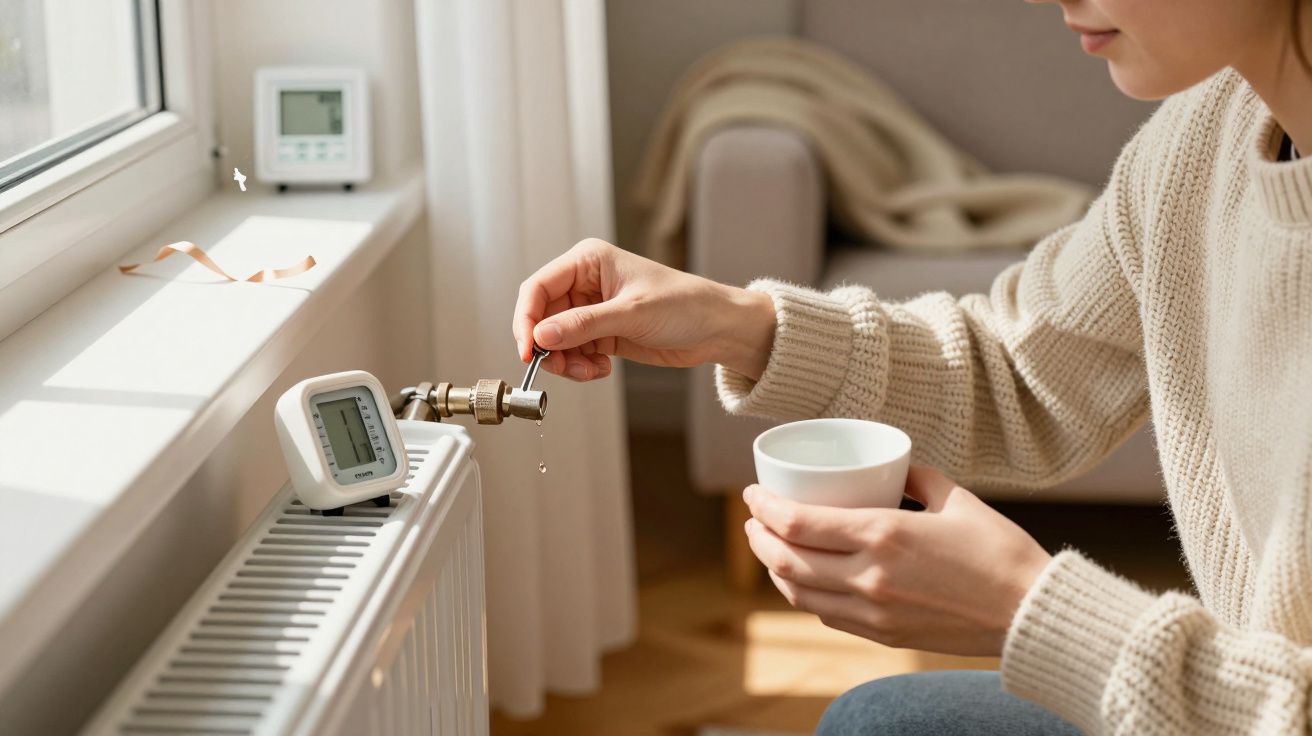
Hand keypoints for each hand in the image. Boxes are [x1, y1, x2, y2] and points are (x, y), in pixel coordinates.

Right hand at [513, 238, 775, 380]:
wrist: (716, 329)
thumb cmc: (685, 304)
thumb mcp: (631, 313)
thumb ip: (584, 325)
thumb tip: (542, 336)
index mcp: (588, 261)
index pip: (538, 288)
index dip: (527, 320)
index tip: (528, 350)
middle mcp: (585, 283)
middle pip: (542, 318)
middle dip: (548, 347)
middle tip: (560, 367)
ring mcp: (592, 310)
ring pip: (555, 340)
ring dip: (566, 361)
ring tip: (590, 370)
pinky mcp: (601, 333)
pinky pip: (573, 353)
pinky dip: (580, 366)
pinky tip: (602, 369)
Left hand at [743, 466, 1050, 656]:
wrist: (1030, 613)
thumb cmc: (1000, 551)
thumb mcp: (955, 498)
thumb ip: (915, 477)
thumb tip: (891, 466)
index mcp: (884, 535)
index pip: (798, 523)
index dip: (764, 507)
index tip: (752, 493)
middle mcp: (870, 576)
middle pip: (787, 559)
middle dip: (759, 537)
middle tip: (754, 518)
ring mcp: (874, 611)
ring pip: (800, 592)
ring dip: (774, 568)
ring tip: (769, 547)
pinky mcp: (884, 635)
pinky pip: (827, 615)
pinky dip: (803, 594)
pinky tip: (802, 578)